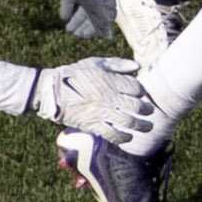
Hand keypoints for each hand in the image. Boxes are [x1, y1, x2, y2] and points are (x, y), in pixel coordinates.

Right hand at [37, 54, 159, 147]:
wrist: (52, 90)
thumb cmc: (74, 74)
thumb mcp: (95, 63)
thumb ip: (117, 64)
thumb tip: (137, 66)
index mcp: (111, 81)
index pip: (136, 88)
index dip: (142, 91)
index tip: (142, 94)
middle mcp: (109, 97)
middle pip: (137, 106)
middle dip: (146, 110)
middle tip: (149, 111)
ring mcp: (101, 112)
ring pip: (128, 122)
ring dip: (141, 126)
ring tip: (147, 127)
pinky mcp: (92, 125)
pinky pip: (112, 134)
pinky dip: (123, 138)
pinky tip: (128, 138)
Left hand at [49, 0, 121, 47]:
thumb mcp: (92, 3)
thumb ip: (99, 20)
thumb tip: (107, 37)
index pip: (108, 14)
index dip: (100, 27)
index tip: (89, 36)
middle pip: (94, 12)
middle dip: (85, 25)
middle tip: (77, 34)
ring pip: (83, 7)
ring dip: (76, 19)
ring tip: (69, 29)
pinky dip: (68, 8)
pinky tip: (64, 17)